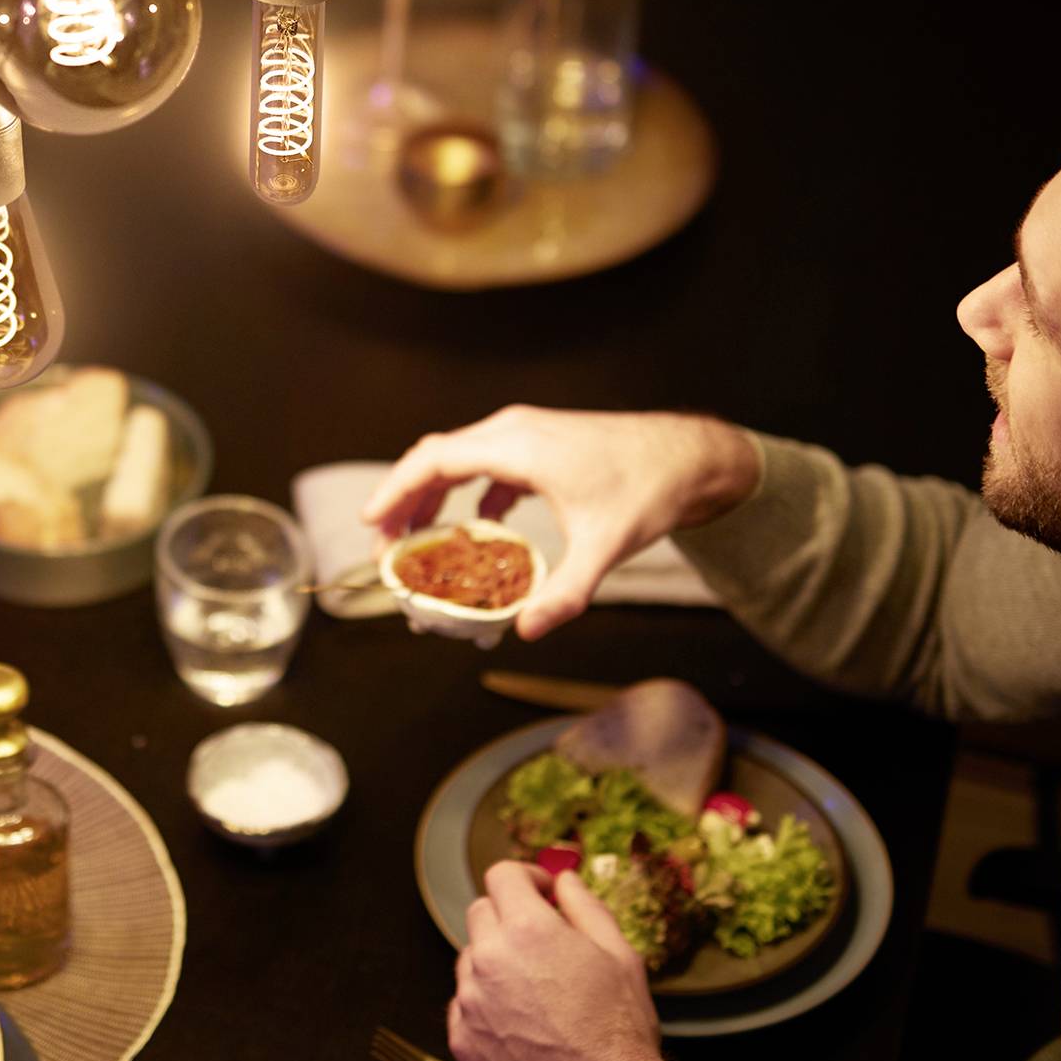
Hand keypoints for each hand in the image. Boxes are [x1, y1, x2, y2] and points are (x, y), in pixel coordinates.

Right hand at [363, 408, 758, 639]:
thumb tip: (529, 630)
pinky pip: (487, 464)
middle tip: (385, 545)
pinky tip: (479, 527)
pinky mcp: (541, 444)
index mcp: (517, 445)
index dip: (395, 490)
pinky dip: (470, 493)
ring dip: (434, 496)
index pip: (434, 461)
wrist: (689, 457)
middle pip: (437, 458)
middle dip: (405, 500)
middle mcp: (514, 430)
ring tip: (418, 539)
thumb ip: (565, 592)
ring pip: (460, 459)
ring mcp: (527, 433)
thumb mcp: (605, 547)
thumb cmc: (649, 490)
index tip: (371, 523)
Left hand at [449, 861, 692, 1060]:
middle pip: (480, 913)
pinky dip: (486, 1007)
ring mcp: (470, 1001)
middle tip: (541, 941)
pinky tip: (522, 1026)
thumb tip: (564, 880)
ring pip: (470, 961)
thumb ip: (585, 906)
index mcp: (528, 929)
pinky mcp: (462, 1039)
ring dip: (495, 963)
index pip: (502, 876)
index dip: (525, 878)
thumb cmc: (618, 1029)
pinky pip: (464, 1006)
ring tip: (536, 993)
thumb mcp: (619, 954)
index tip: (541, 892)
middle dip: (508, 916)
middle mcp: (490, 959)